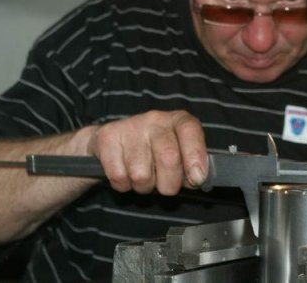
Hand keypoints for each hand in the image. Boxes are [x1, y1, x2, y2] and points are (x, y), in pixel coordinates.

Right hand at [86, 110, 207, 194]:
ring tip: (144, 177)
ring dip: (144, 186)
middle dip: (170, 184)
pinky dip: (124, 185)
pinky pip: (119, 177)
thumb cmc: (153, 150)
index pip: (190, 131)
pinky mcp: (107, 138)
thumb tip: (198, 179)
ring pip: (141, 174)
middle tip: (166, 188)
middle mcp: (155, 119)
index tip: (197, 178)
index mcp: (177, 120)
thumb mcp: (177, 152)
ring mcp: (130, 126)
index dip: (196, 156)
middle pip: (168, 157)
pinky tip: (127, 174)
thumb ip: (191, 165)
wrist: (113, 139)